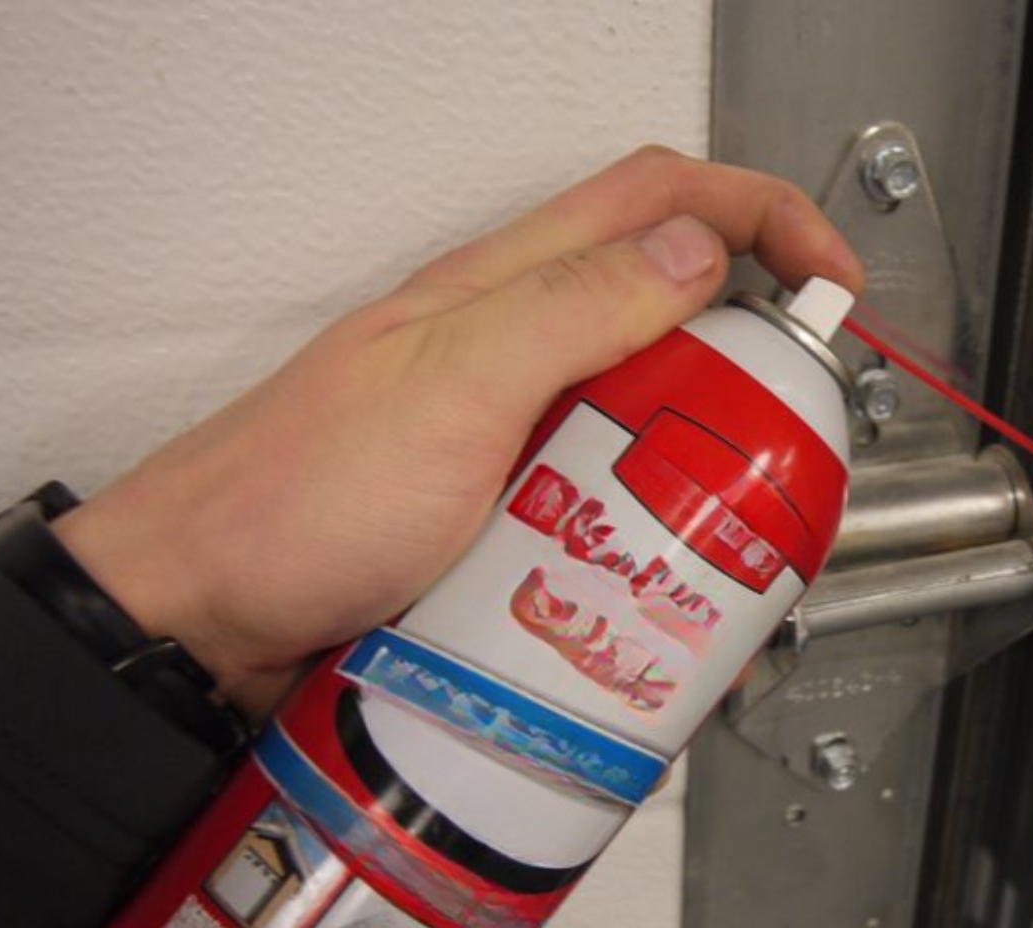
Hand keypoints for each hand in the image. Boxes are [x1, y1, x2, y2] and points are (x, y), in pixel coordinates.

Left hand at [53, 146, 863, 715]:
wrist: (195, 621)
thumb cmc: (291, 501)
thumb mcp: (452, 388)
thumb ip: (574, 308)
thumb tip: (699, 252)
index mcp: (504, 289)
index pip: (661, 200)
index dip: (767, 217)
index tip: (837, 283)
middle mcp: (513, 347)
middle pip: (673, 306)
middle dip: (751, 355)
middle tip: (781, 428)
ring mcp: (508, 428)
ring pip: (646, 409)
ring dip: (702, 454)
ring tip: (718, 519)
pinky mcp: (501, 506)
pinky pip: (605, 495)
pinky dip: (648, 524)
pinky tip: (649, 575)